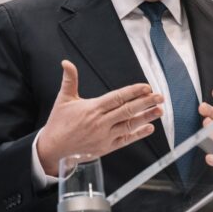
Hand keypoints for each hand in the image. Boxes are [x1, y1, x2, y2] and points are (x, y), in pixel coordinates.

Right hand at [37, 60, 163, 175]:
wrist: (52, 149)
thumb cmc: (59, 123)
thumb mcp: (63, 99)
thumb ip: (69, 80)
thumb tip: (66, 62)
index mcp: (92, 108)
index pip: (117, 98)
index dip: (133, 92)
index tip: (146, 87)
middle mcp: (101, 122)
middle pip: (128, 110)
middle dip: (146, 103)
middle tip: (160, 96)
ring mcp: (105, 136)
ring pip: (130, 125)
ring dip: (146, 117)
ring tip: (160, 110)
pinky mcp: (106, 147)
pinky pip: (126, 140)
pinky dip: (138, 134)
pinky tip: (149, 128)